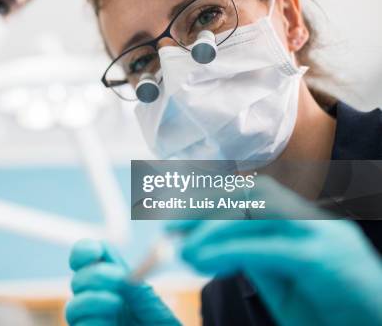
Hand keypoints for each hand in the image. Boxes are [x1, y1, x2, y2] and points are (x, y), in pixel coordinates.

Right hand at [66, 239, 180, 325]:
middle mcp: (98, 300)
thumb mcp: (155, 309)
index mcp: (113, 282)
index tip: (95, 251)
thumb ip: (138, 292)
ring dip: (93, 301)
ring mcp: (92, 322)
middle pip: (78, 279)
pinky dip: (93, 324)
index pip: (87, 258)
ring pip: (72, 307)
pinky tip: (111, 325)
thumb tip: (123, 276)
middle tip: (119, 278)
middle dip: (95, 275)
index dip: (84, 250)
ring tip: (117, 304)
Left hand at [168, 177, 381, 325]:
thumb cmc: (336, 314)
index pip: (253, 194)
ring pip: (259, 210)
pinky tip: (205, 261)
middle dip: (206, 206)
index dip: (211, 200)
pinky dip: (231, 250)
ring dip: (214, 228)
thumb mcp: (286, 285)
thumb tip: (215, 245)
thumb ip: (256, 259)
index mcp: (306, 223)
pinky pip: (270, 247)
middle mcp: (315, 222)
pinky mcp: (327, 262)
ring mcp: (324, 237)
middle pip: (253, 193)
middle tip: (170, 229)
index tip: (175, 219)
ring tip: (185, 251)